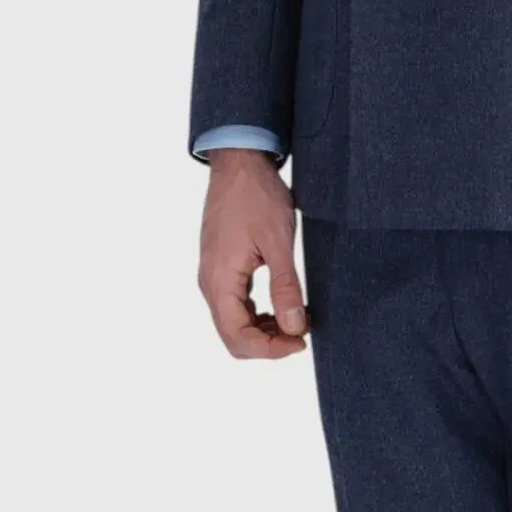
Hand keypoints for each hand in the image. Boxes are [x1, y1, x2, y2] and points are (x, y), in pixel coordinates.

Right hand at [197, 149, 309, 357]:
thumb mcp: (278, 241)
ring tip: (296, 319)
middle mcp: (210, 283)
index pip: (238, 338)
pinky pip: (234, 303)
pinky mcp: (220, 265)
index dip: (270, 350)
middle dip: (267, 343)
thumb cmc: (257, 196)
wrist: (239, 161)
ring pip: (233, 321)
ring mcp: (213, 274)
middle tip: (301, 334)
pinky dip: (256, 312)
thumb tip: (293, 327)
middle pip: (233, 335)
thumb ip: (285, 287)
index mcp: (219, 281)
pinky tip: (280, 304)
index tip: (301, 342)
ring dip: (263, 329)